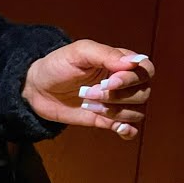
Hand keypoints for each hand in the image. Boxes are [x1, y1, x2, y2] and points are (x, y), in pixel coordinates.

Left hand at [21, 39, 154, 140]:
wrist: (37, 88)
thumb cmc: (58, 65)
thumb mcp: (80, 52)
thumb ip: (107, 54)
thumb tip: (135, 61)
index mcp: (121, 63)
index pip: (146, 71)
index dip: (131, 79)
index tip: (109, 82)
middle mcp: (123, 83)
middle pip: (143, 93)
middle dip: (118, 97)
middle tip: (90, 93)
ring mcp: (115, 103)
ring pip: (137, 112)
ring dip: (115, 112)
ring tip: (91, 105)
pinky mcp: (106, 120)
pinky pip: (129, 130)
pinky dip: (127, 130)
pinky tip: (116, 128)